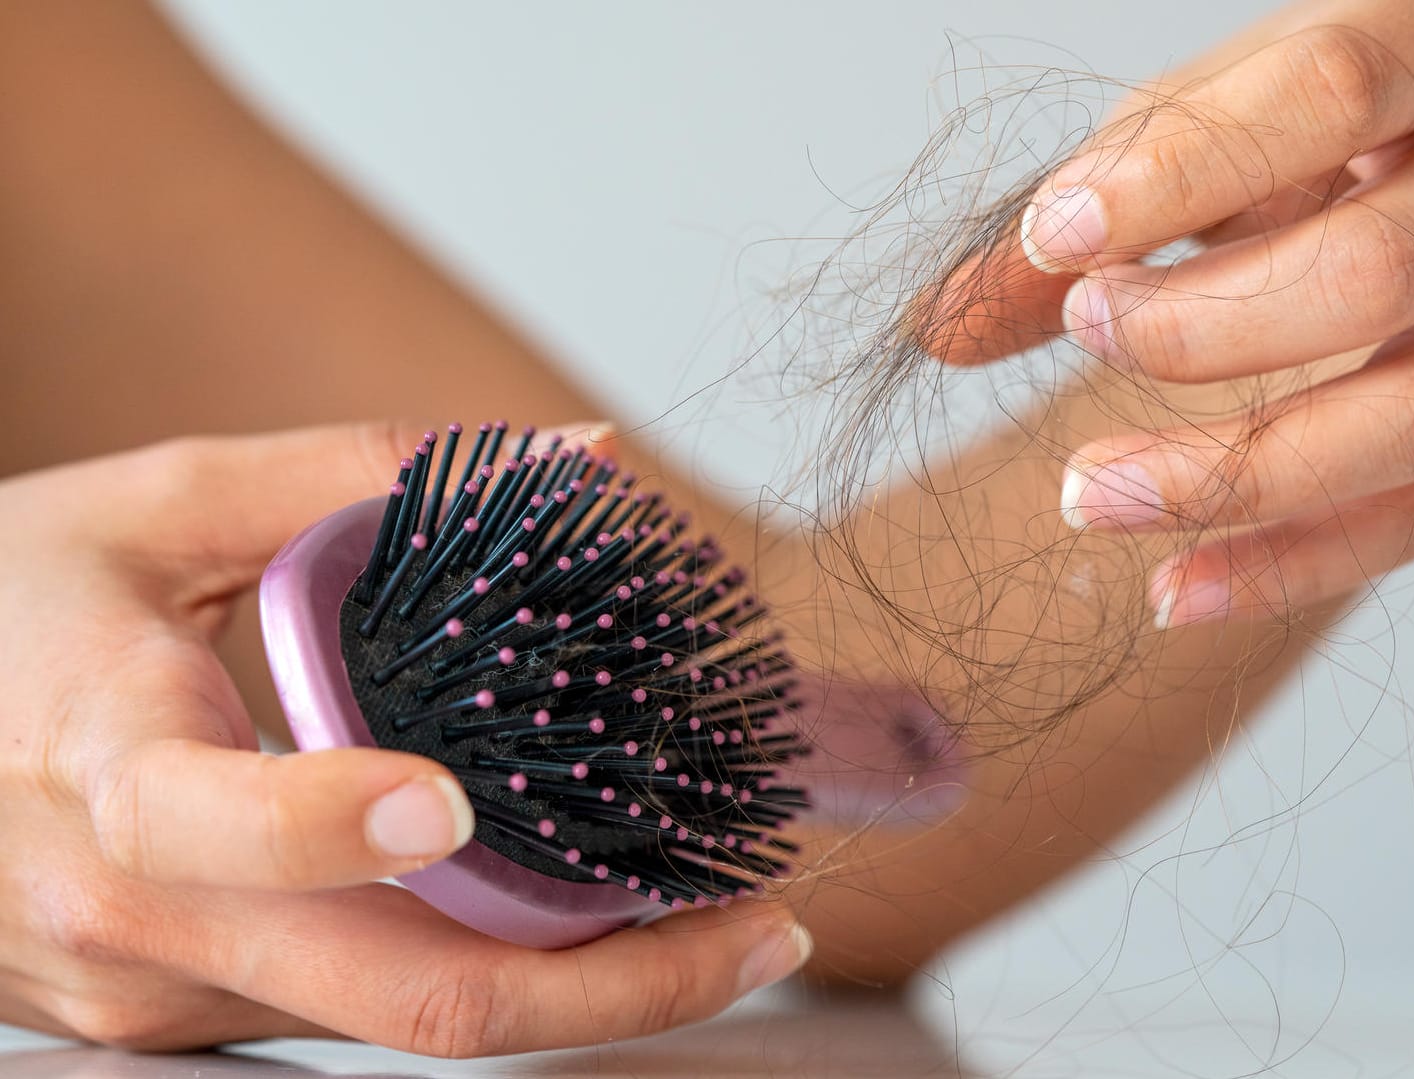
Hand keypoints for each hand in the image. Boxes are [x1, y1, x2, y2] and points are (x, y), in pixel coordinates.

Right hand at [0, 424, 808, 1054]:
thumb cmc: (7, 606)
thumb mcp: (157, 503)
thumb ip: (359, 473)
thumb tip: (576, 457)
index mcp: (104, 764)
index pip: (222, 830)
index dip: (344, 825)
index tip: (470, 802)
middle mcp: (136, 917)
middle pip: (398, 1003)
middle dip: (613, 987)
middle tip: (767, 930)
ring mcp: (163, 994)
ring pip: (400, 1028)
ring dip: (580, 991)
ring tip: (725, 925)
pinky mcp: (187, 1017)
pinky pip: (361, 1015)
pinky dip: (492, 979)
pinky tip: (591, 926)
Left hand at [924, 0, 1413, 625]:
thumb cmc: (1355, 126)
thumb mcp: (1233, 116)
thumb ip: (1098, 202)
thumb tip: (935, 329)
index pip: (1330, 93)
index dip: (1179, 175)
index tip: (1051, 240)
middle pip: (1381, 269)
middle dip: (1202, 327)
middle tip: (1088, 331)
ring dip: (1234, 477)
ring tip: (1090, 493)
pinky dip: (1292, 567)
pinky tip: (1173, 588)